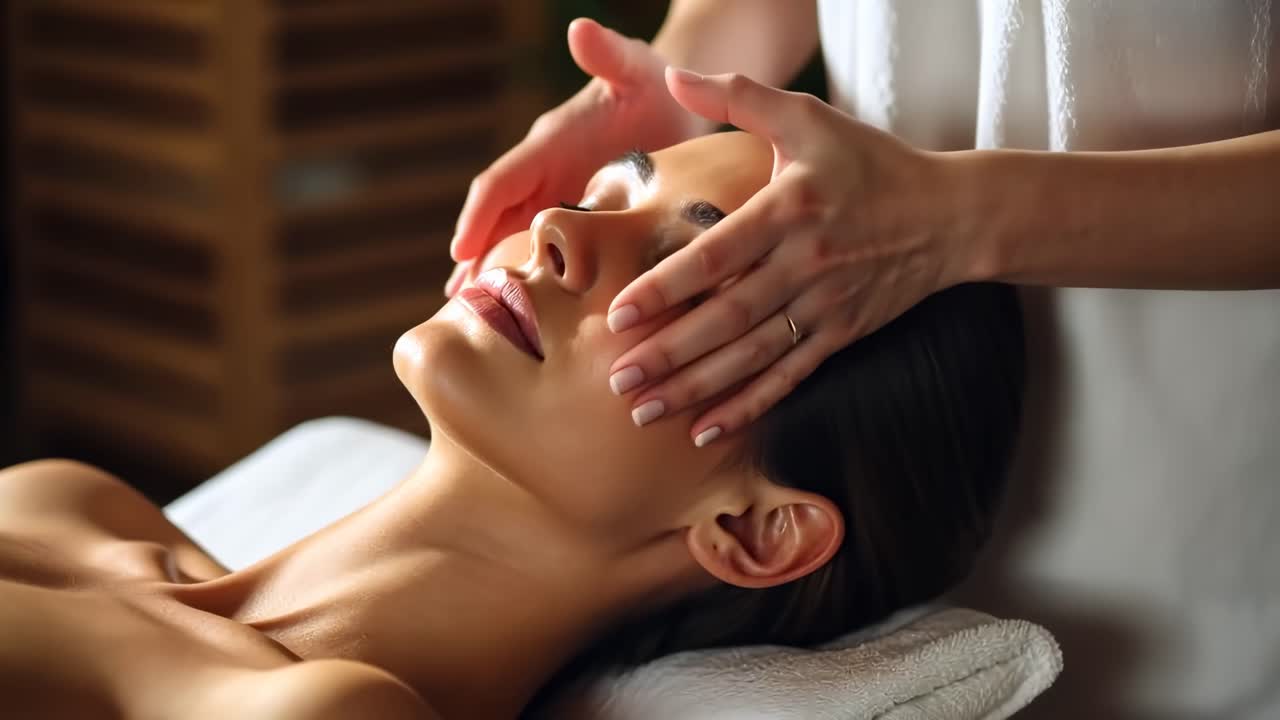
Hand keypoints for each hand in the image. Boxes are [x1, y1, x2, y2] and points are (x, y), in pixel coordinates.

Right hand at [445, 18, 709, 296]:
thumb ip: (610, 53)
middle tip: (457, 306)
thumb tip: (580, 29)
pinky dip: (532, 279)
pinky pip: (548, 251)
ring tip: (478, 319)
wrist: (683, 102)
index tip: (459, 252)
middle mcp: (545, 174)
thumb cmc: (661, 84)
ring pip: (515, 241)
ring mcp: (560, 198)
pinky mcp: (582, 217)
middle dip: (474, 260)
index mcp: (549, 144)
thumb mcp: (638, 68)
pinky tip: (530, 315)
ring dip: (495, 275)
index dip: (477, 217)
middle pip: (496, 222)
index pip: (500, 183)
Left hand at [607, 69, 972, 445]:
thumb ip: (741, 96)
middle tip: (616, 377)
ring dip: (695, 387)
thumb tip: (678, 75)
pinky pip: (788, 378)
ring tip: (643, 409)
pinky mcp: (840, 335)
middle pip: (727, 319)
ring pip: (751, 356)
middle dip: (668, 353)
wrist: (951, 216)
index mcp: (790, 210)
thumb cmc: (869, 163)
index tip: (619, 314)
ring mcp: (825, 307)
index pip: (718, 256)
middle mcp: (805, 265)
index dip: (667, 287)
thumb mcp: (809, 117)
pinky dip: (746, 406)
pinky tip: (704, 428)